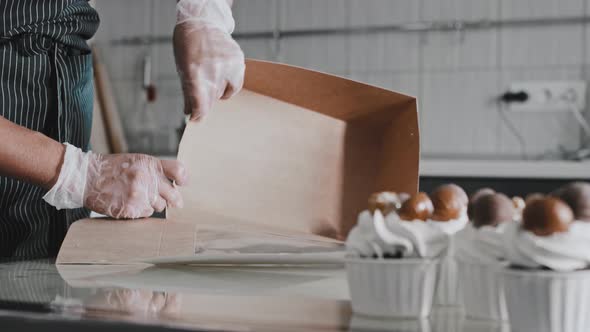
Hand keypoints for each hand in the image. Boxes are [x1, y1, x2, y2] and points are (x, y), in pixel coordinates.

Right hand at [84, 154, 187, 218]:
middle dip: (174, 199)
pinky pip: (145, 214)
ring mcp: (138, 196)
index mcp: (149, 164)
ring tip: (138, 196)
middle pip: (173, 194)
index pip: (178, 171)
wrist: (86, 177)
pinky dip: (140, 211)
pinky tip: (129, 203)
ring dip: (153, 204)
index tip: (182, 183)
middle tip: (175, 202)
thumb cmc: (113, 168)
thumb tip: (177, 183)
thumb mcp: (136, 161)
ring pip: (159, 206)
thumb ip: (156, 170)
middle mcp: (146, 179)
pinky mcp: (130, 209)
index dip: (183, 179)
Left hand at [174, 0, 244, 120]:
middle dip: (206, 101)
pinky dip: (229, 84)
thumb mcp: (182, 69)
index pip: (198, 101)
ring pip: (224, 92)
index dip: (198, 114)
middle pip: (211, 98)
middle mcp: (212, 68)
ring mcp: (228, 64)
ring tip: (211, 77)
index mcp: (194, 71)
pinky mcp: (238, 60)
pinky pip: (236, 84)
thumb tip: (191, 114)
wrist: (201, 23)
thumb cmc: (188, 47)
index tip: (196, 120)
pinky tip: (221, 76)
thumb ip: (188, 93)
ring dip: (217, 91)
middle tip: (202, 95)